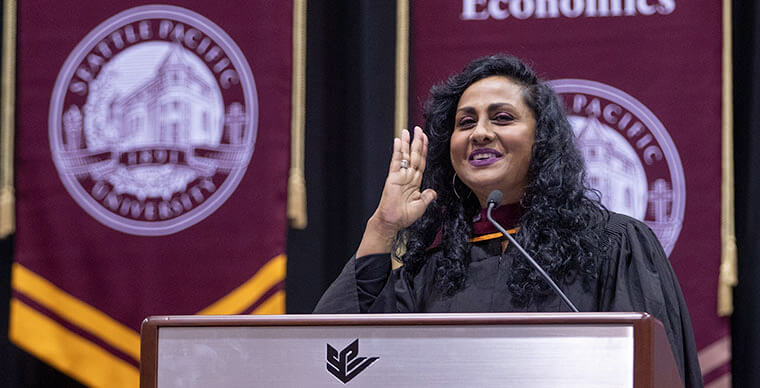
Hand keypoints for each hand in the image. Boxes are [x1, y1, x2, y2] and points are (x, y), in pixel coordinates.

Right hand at [356, 126, 436, 256]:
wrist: (392, 222)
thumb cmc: (404, 216)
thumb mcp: (421, 206)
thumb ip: (427, 197)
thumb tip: (433, 192)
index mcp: (415, 182)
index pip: (421, 162)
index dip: (424, 150)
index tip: (425, 139)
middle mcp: (408, 176)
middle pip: (414, 155)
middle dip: (417, 142)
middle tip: (418, 129)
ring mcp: (400, 176)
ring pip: (405, 156)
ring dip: (407, 143)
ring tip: (407, 131)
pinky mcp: (393, 177)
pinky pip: (396, 161)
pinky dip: (398, 151)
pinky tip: (398, 141)